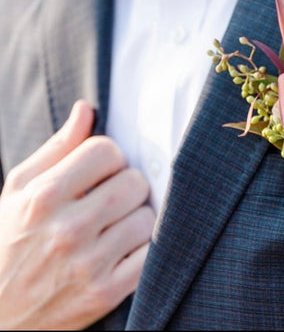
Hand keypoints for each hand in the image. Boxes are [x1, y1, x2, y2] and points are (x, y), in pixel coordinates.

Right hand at [0, 100, 154, 329]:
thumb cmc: (8, 241)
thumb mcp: (19, 190)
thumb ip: (58, 147)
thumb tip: (87, 109)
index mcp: (43, 197)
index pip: (107, 150)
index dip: (108, 158)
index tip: (100, 172)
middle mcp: (67, 230)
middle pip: (134, 181)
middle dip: (125, 186)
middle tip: (109, 200)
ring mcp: (88, 264)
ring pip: (147, 217)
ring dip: (135, 219)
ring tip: (111, 227)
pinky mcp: (106, 293)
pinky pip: (151, 254)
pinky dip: (142, 250)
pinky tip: (121, 250)